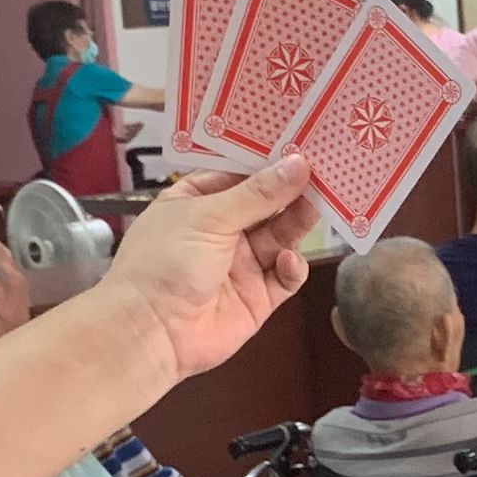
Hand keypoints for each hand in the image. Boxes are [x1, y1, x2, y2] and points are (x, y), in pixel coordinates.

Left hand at [92, 162, 315, 384]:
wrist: (151, 332)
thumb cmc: (166, 262)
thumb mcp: (209, 217)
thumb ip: (257, 194)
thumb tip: (298, 163)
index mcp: (197, 202)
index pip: (239, 174)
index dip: (269, 161)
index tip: (301, 144)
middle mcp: (220, 230)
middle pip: (266, 205)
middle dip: (291, 190)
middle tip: (324, 173)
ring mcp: (241, 264)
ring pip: (280, 236)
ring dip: (297, 222)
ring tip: (316, 207)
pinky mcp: (257, 297)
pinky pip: (284, 277)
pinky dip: (291, 268)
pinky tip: (287, 261)